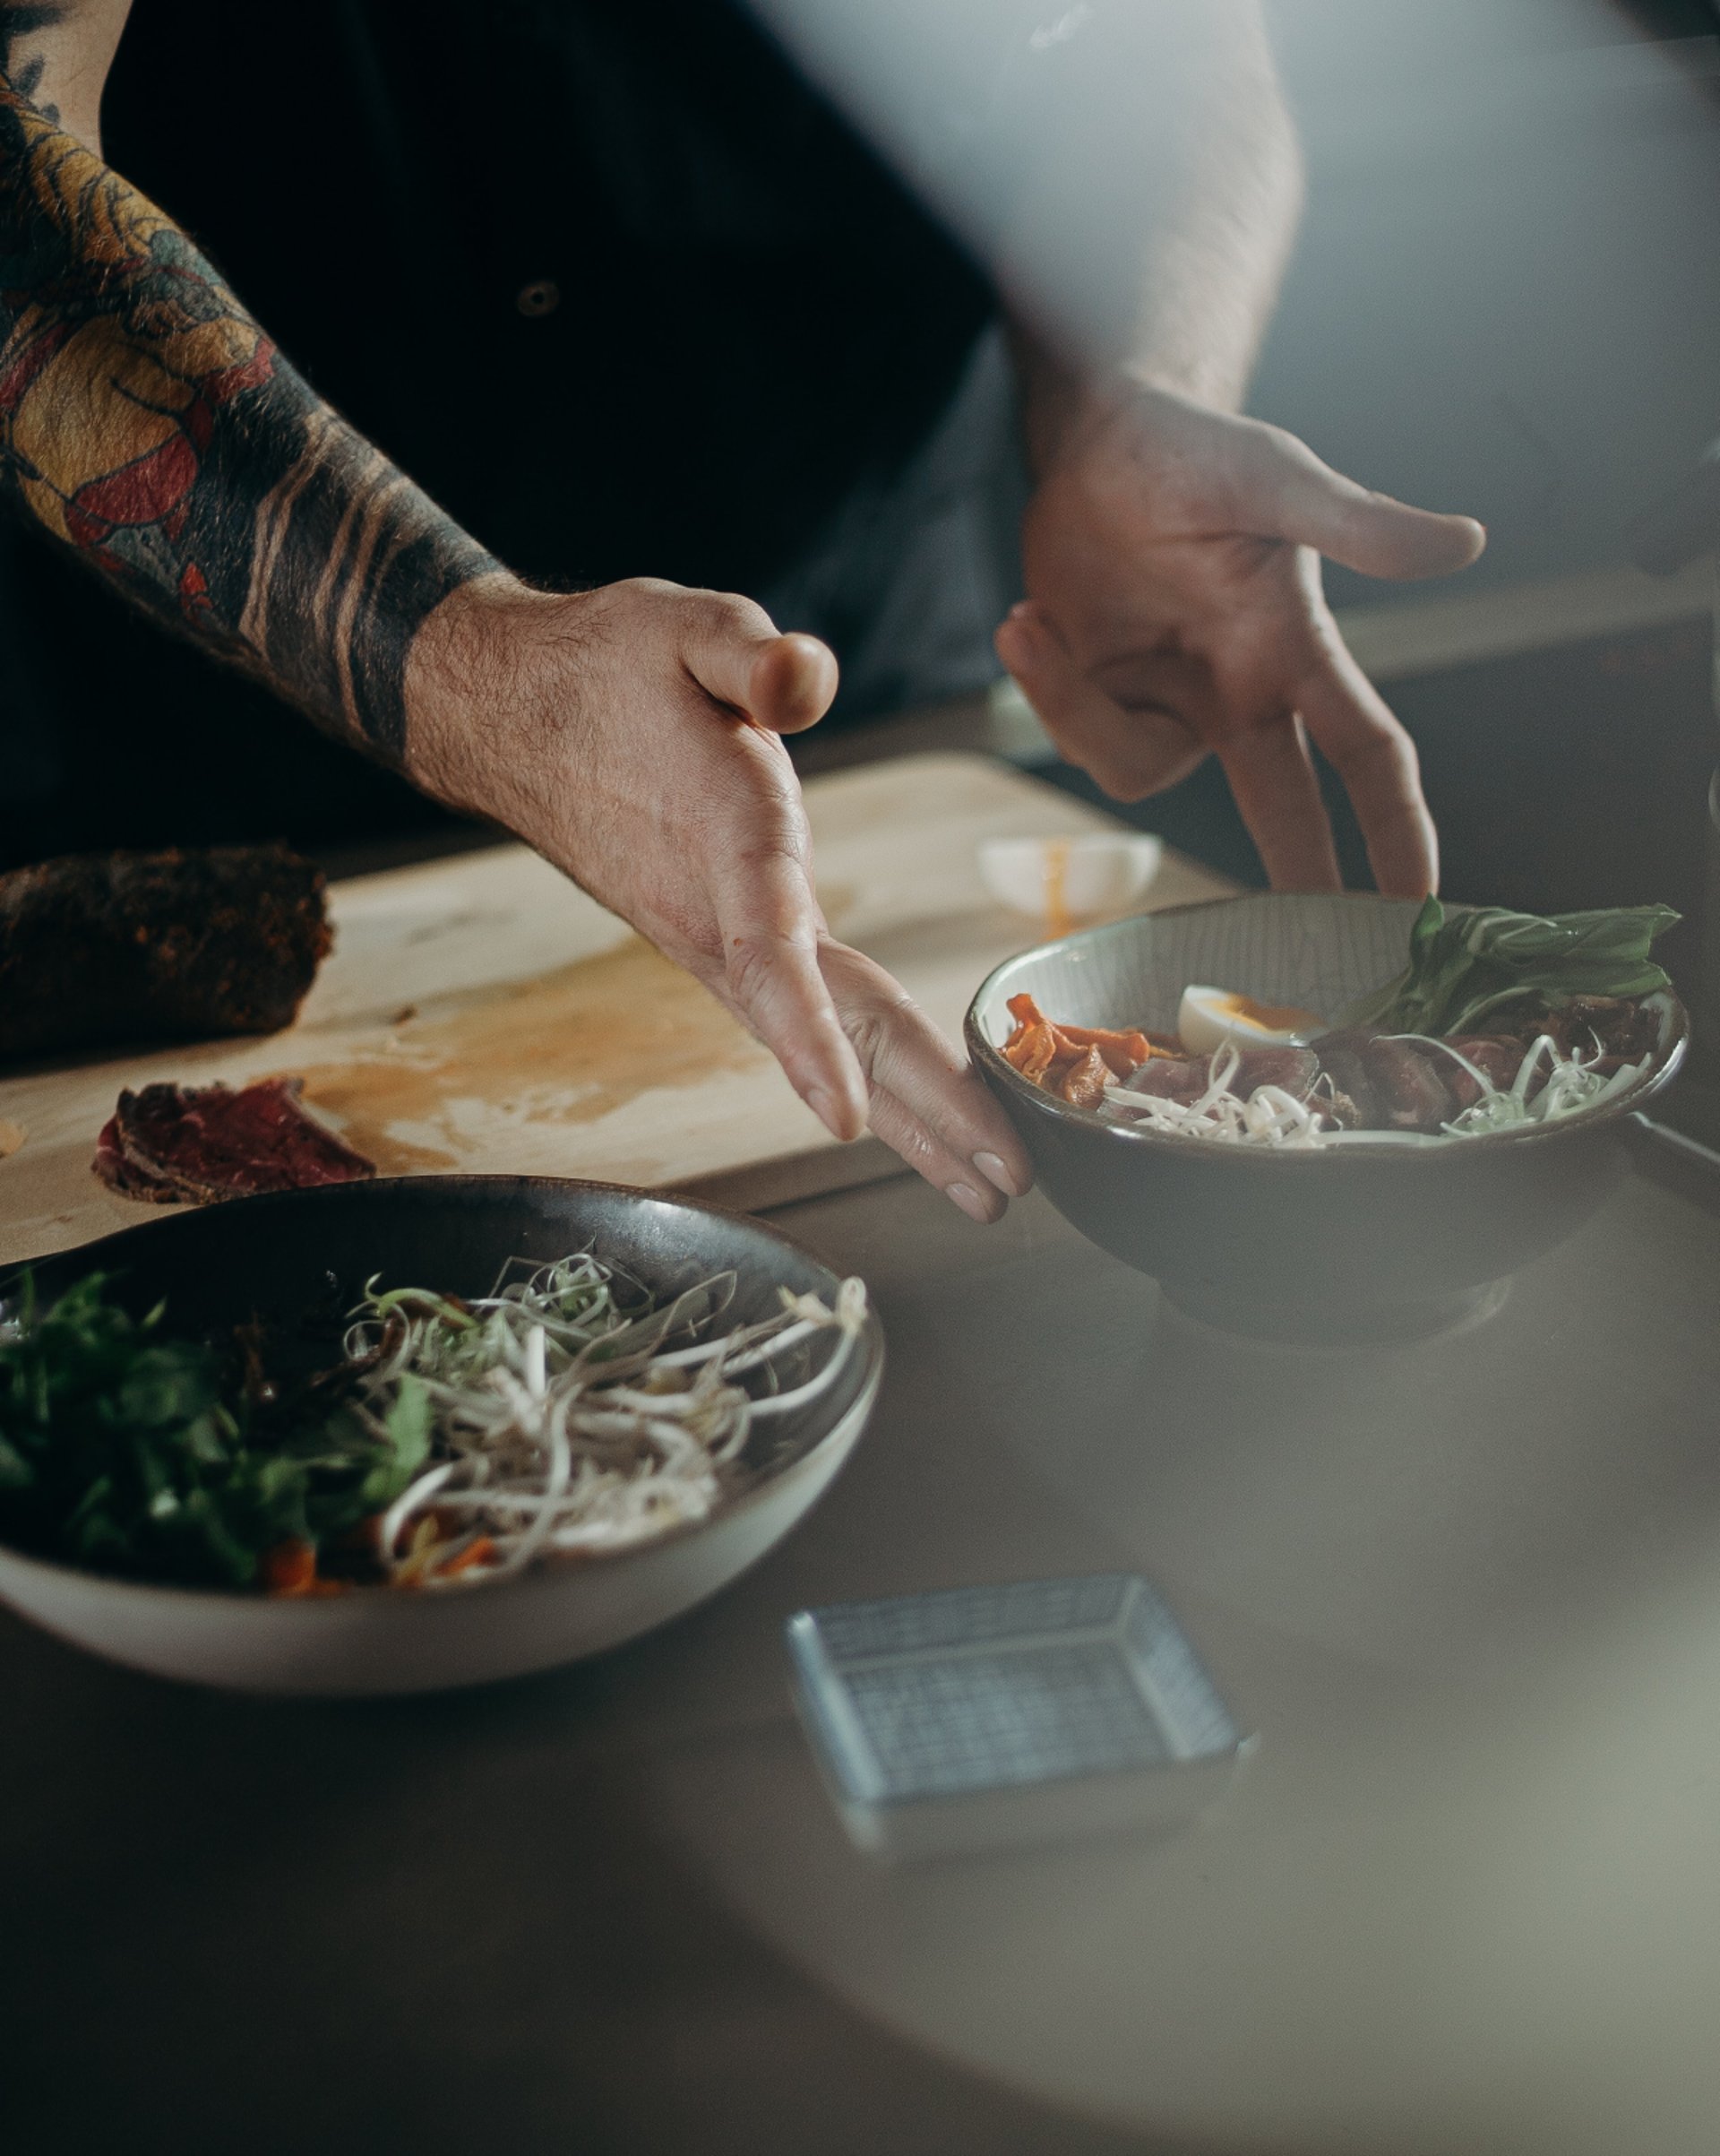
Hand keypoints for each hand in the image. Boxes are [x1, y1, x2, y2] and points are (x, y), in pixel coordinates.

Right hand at [403, 574, 1031, 1221]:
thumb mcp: (677, 625)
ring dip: (911, 1118)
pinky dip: (871, 1077)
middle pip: (834, 1029)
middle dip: (921, 1113)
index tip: (849, 1119)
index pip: (770, 954)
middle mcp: (723, 919)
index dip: (811, 1038)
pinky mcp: (729, 946)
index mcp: (723, 842)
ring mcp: (724, 945)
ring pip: (831, 1041)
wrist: (514, 715)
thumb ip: (745, 651)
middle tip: (1007, 1185)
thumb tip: (802, 683)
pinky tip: (910, 1119)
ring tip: (983, 1185)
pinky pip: (815, 1023)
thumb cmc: (605, 669)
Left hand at [997, 384, 1485, 896]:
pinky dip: (1041, 686)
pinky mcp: (1104, 704)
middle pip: (1283, 813)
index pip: (1368, 754)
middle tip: (1312, 976)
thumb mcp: (1273, 478)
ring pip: (1136, 774)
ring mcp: (1170, 707)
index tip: (1424, 905)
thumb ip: (1359, 521)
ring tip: (1033, 619)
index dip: (1397, 830)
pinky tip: (1024, 624)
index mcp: (1296, 651)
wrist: (1099, 440)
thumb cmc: (1197, 453)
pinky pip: (1076, 738)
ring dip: (1073, 708)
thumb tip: (1465, 542)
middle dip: (1300, 888)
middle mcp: (1241, 696)